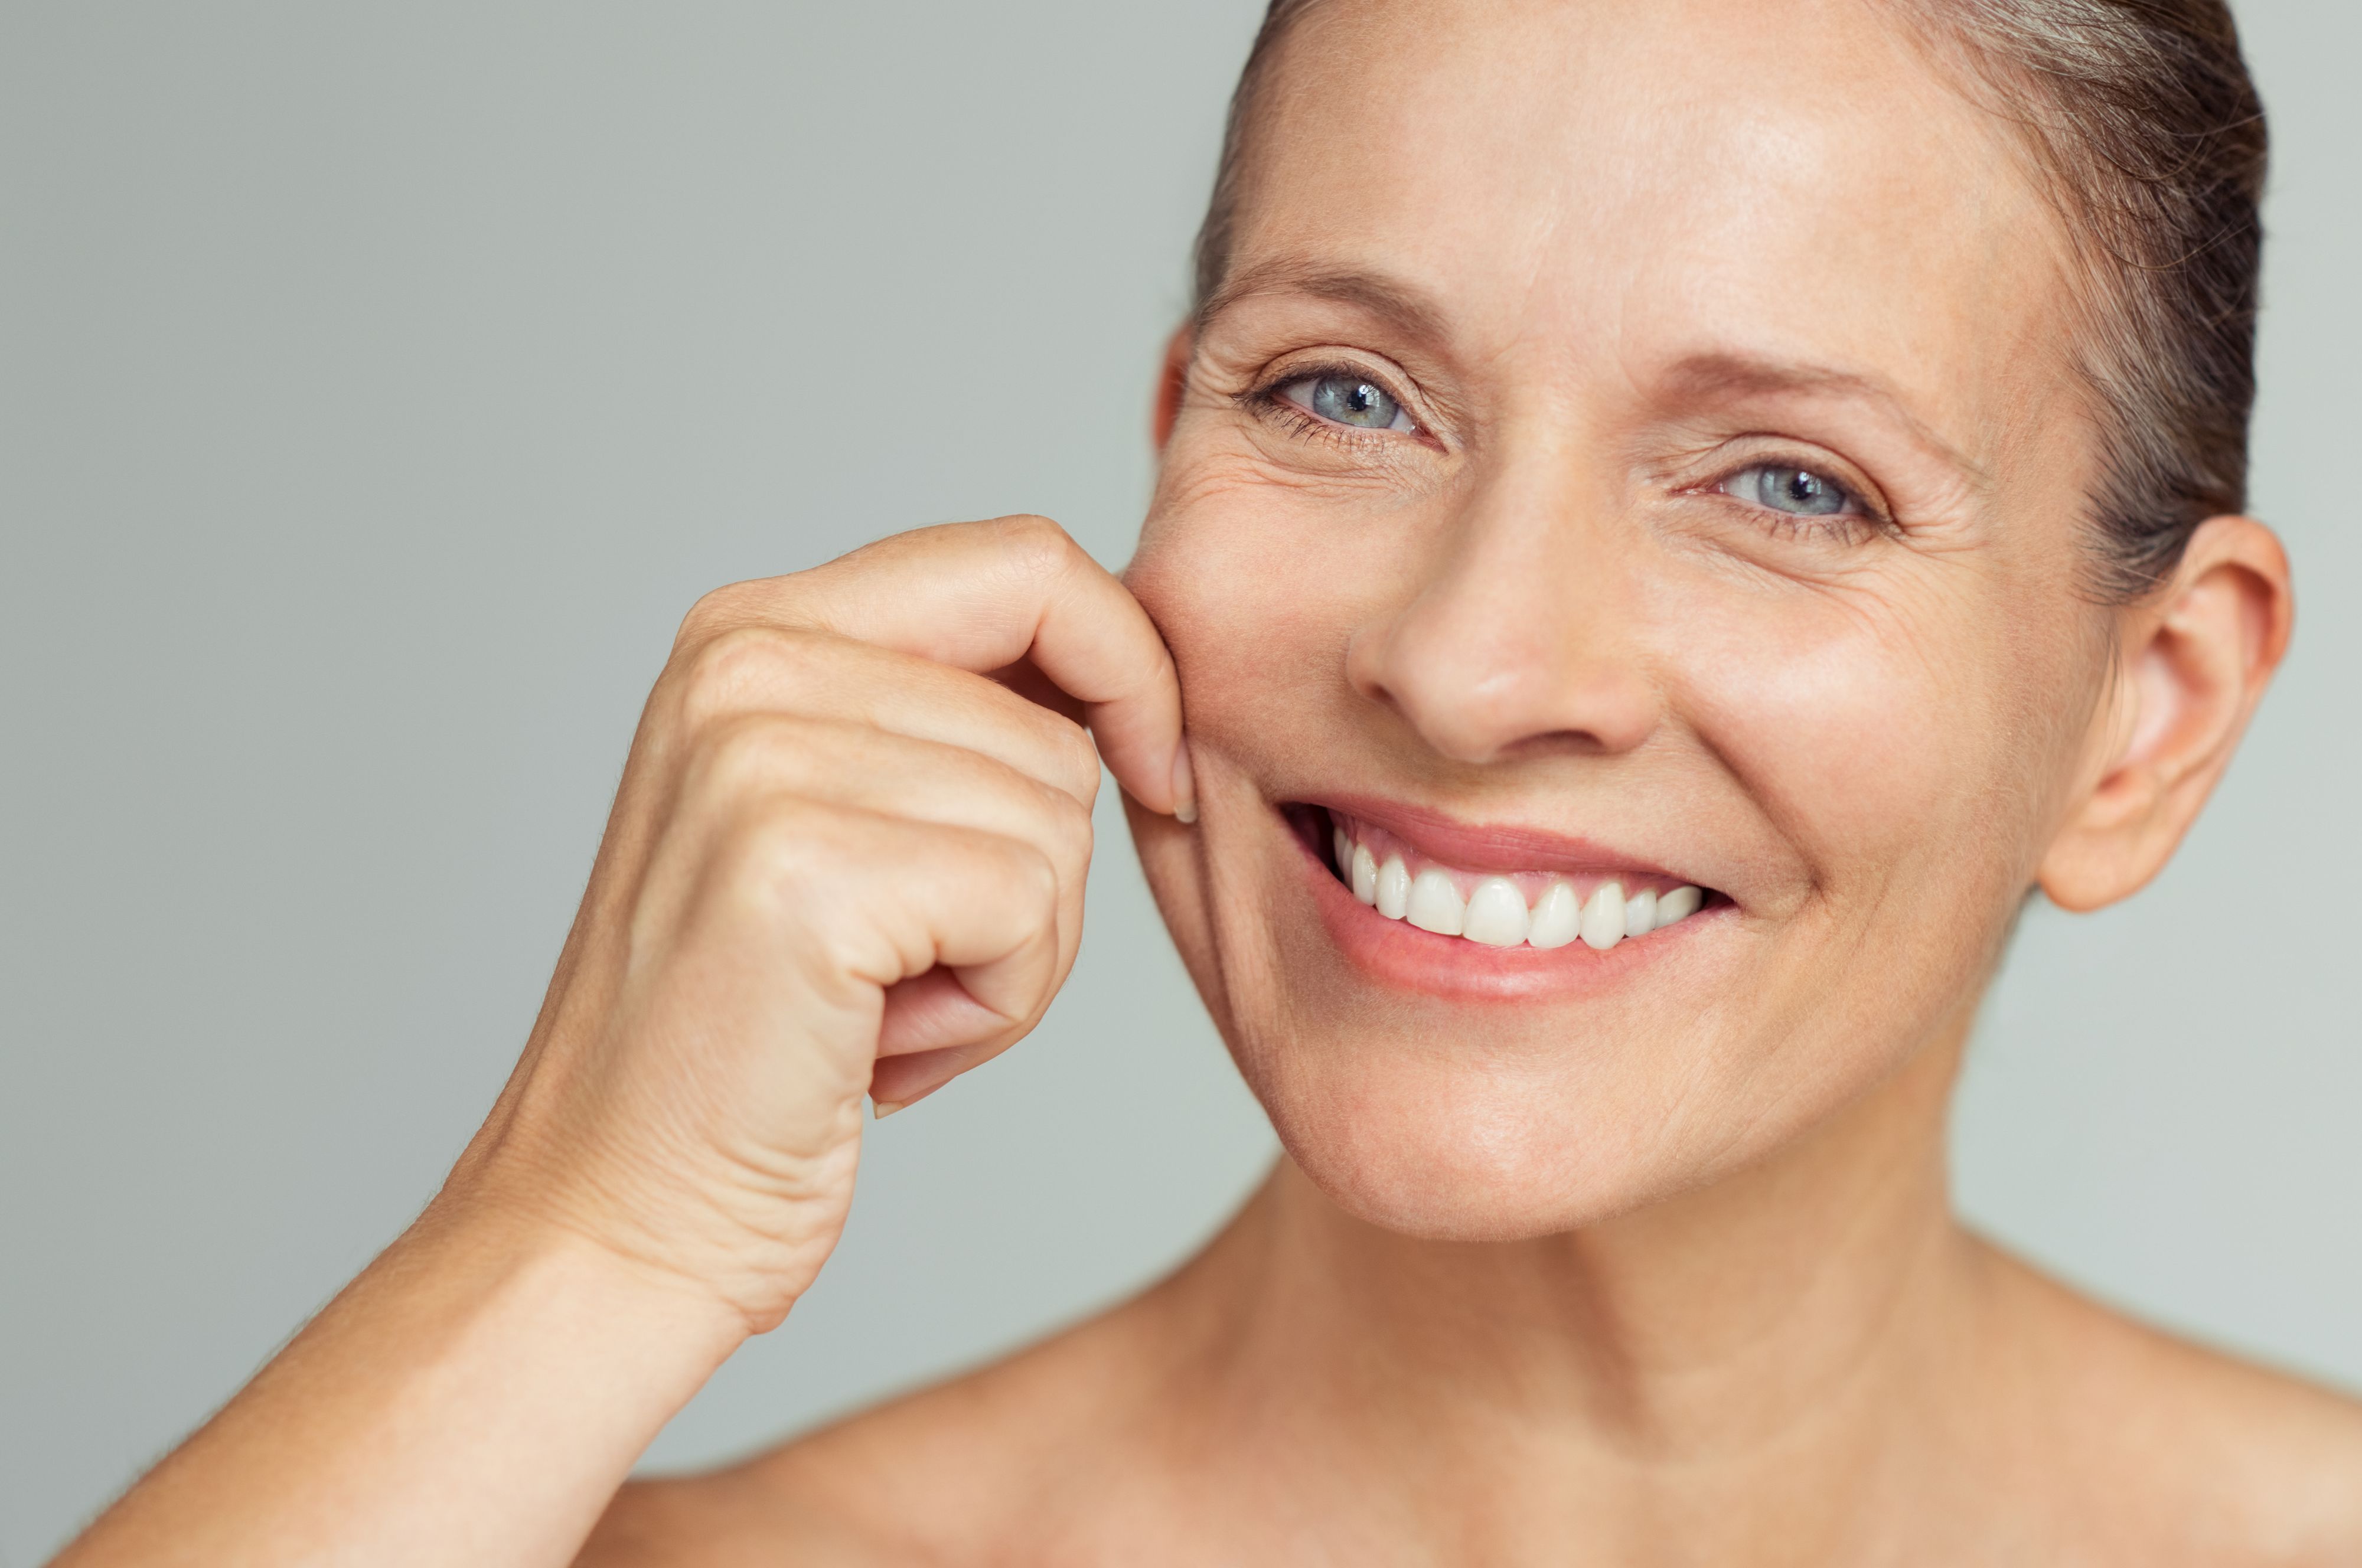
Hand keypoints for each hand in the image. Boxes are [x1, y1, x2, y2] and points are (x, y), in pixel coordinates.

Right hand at [440, 516, 1190, 1331]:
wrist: (613, 1215)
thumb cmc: (755, 1044)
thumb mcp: (834, 822)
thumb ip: (947, 718)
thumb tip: (1129, 665)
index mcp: (753, 629)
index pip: (1023, 563)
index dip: (1126, 664)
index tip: (1153, 771)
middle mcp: (745, 662)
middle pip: (1056, 725)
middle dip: (1036, 873)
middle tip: (910, 969)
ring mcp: (763, 756)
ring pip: (1060, 822)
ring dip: (1015, 955)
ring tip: (877, 1011)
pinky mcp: (804, 868)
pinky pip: (1034, 907)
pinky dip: (998, 1007)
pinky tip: (878, 1050)